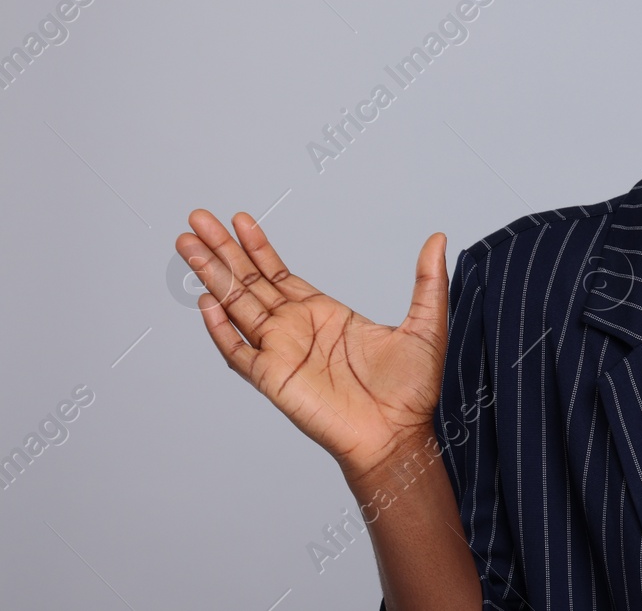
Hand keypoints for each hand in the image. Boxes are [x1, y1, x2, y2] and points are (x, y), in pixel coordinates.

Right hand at [176, 210, 450, 481]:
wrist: (398, 435)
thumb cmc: (412, 391)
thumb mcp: (427, 323)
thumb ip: (427, 280)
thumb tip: (438, 239)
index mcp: (325, 315)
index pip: (279, 274)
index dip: (258, 247)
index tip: (240, 220)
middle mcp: (297, 330)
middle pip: (249, 282)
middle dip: (223, 250)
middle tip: (198, 219)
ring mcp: (281, 352)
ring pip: (237, 305)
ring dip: (212, 275)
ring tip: (188, 245)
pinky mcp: (273, 378)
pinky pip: (238, 350)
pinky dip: (220, 328)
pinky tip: (206, 302)